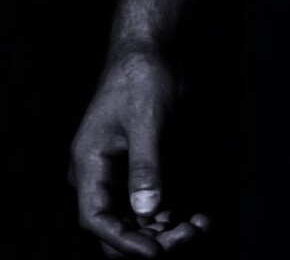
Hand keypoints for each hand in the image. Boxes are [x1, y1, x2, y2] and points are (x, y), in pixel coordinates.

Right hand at [68, 46, 212, 255]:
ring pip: (137, 223)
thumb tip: (147, 211)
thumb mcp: (146, 120)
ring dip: (168, 232)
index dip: (124, 241)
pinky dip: (174, 217)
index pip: (96, 219)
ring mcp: (120, 176)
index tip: (156, 253)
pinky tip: (200, 218)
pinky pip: (153, 209)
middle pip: (117, 227)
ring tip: (201, 226)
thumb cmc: (141, 76)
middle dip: (151, 240)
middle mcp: (100, 175)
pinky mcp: (141, 173)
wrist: (151, 50)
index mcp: (89, 163)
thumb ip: (146, 166)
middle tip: (188, 236)